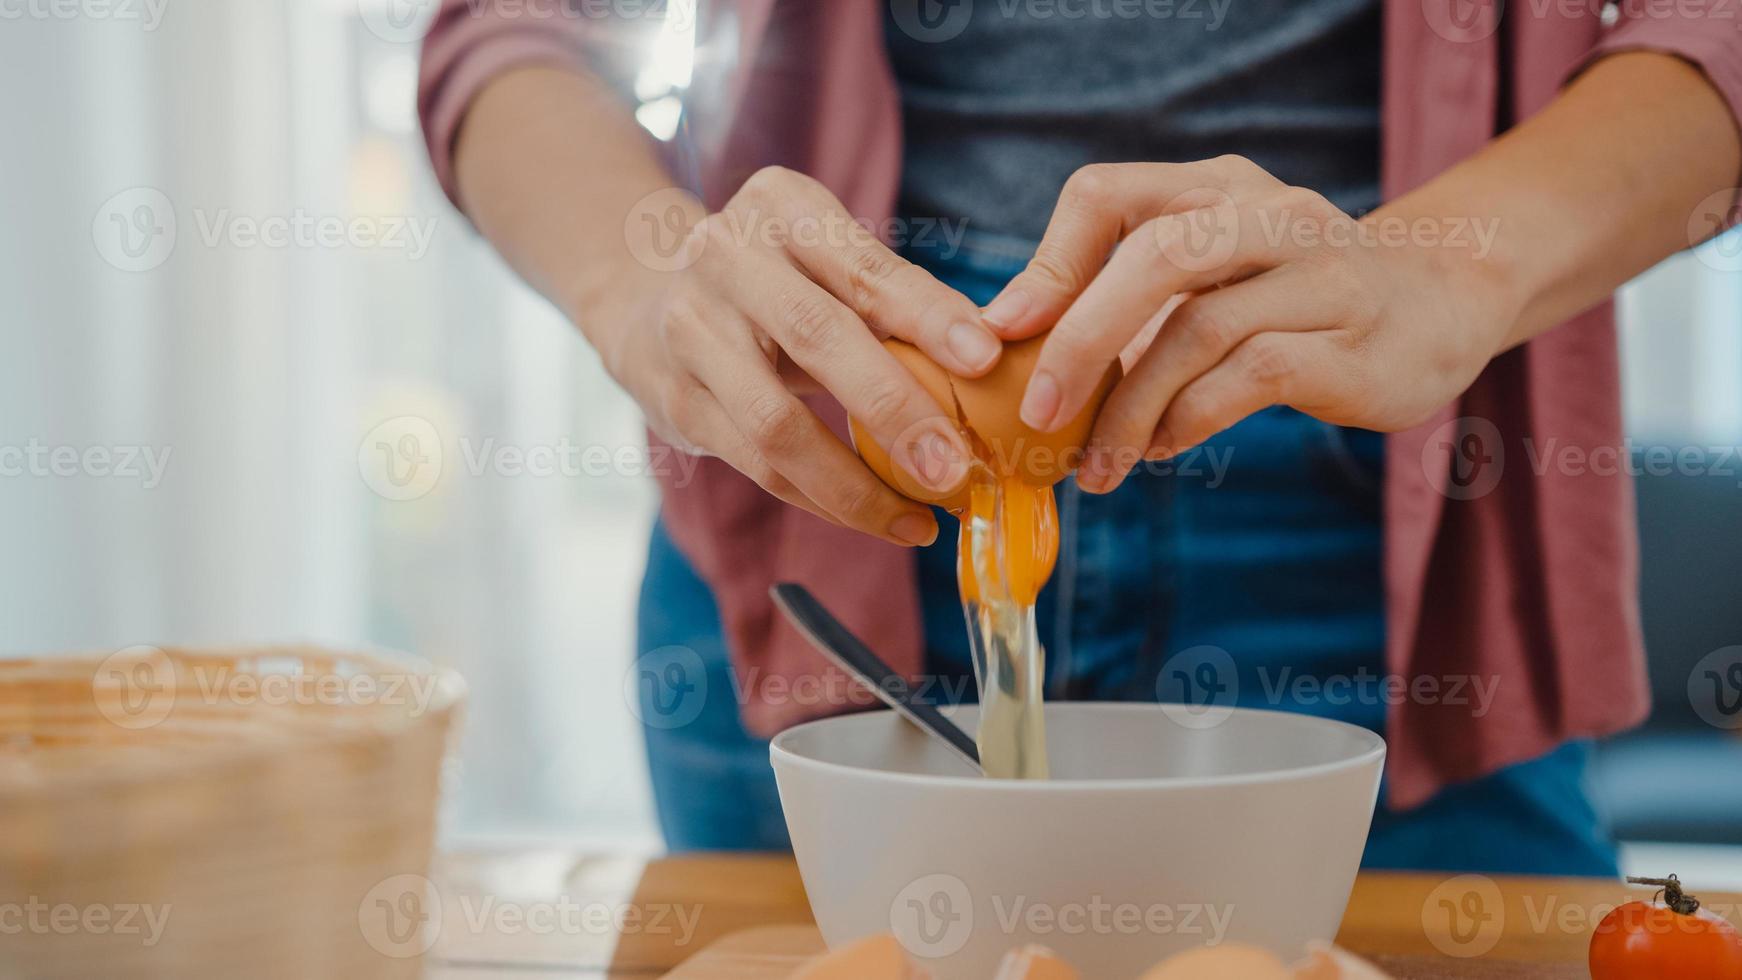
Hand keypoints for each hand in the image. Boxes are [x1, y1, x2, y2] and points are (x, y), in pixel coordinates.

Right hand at [601, 166, 1003, 544]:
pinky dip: (821, 499)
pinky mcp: (675, 398)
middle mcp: (727, 258)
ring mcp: (690, 329)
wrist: (645, 296)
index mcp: (782, 208)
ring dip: (854, 483)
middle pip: (816, 337)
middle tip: (954, 468)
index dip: (927, 314)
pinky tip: (874, 517)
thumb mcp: (826, 260)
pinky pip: (757, 464)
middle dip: (894, 410)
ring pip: (775, 423)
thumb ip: (892, 299)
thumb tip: (990, 364)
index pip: (864, 264)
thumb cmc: (775, 281)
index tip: (986, 358)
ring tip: (918, 517)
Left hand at [981, 158, 1519, 491]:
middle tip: (1036, 412)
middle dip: (1079, 339)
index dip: (1048, 263)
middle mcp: (1269, 214)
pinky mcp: (1353, 342)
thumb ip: (1130, 296)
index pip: (1106, 193)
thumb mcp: (1213, 272)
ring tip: (1097, 463)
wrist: (1441, 303)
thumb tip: (1016, 349)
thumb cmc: (1295, 297)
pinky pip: (1252, 375)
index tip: (1005, 334)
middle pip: (1154, 254)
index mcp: (1216, 187)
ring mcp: (1321, 273)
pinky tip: (1160, 449)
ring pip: (1200, 327)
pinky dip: (1189, 420)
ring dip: (1131, 407)